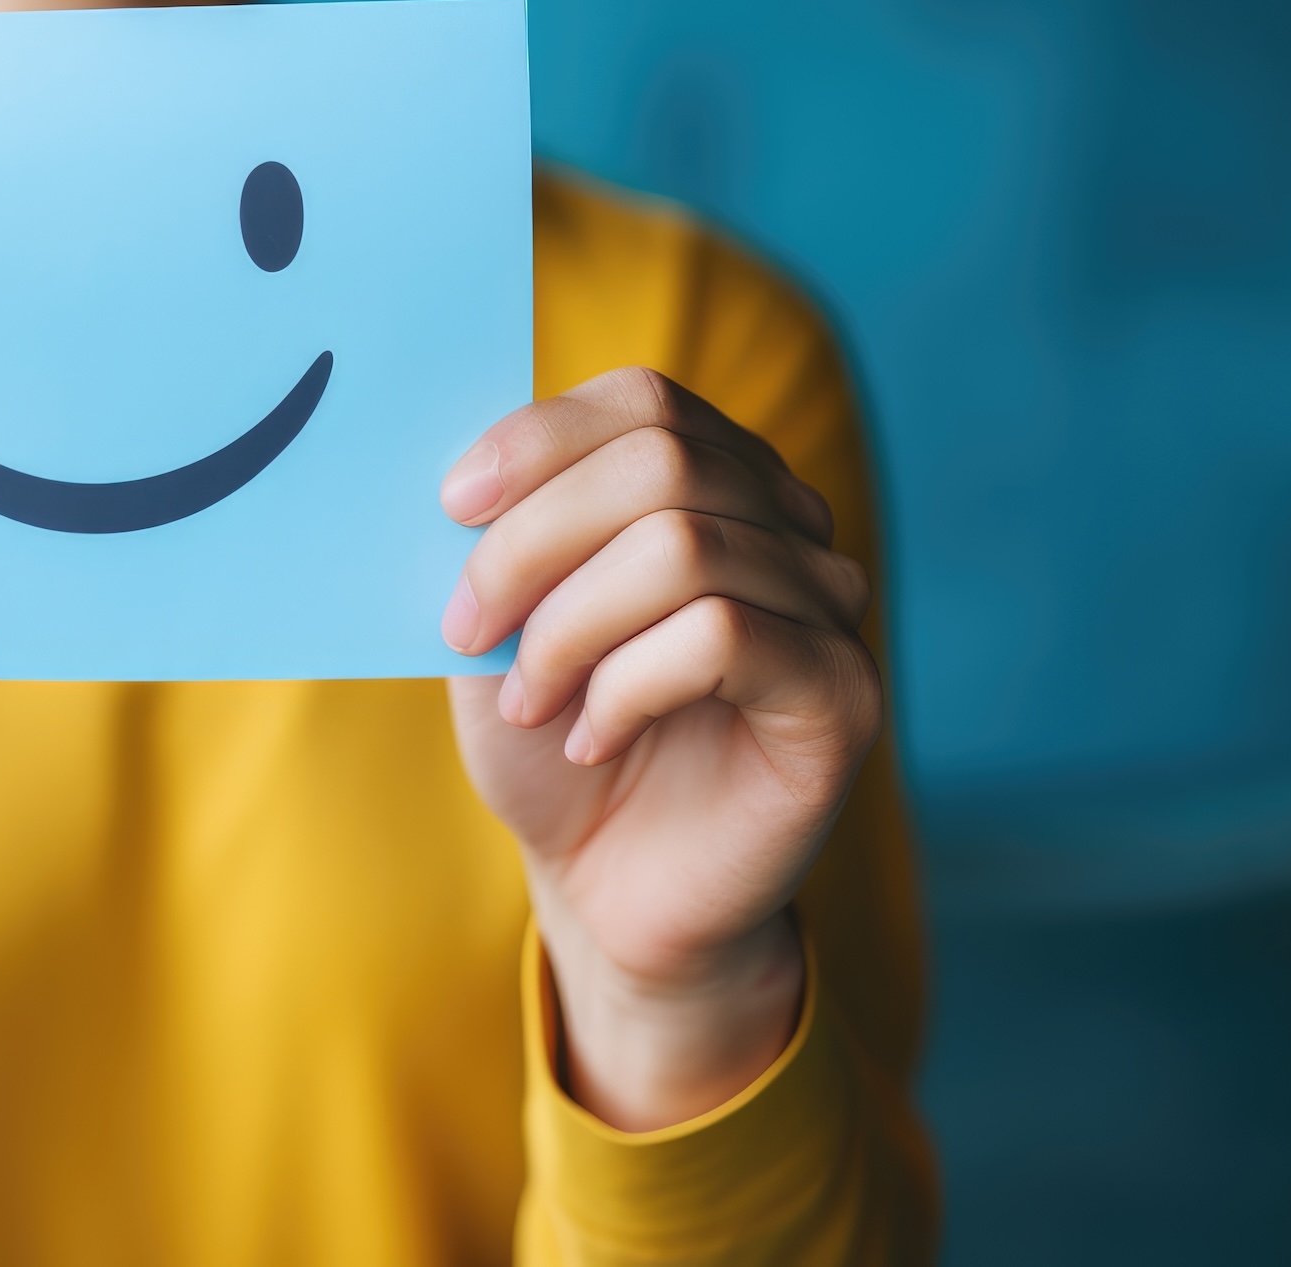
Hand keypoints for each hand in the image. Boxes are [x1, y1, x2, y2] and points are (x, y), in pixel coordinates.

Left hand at [439, 368, 880, 1129]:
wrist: (610, 890)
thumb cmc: (553, 746)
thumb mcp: (498, 629)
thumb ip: (495, 544)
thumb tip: (463, 473)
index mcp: (712, 484)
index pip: (644, 401)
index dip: (540, 439)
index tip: (449, 506)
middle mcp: (787, 528)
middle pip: (662, 462)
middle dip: (532, 542)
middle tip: (465, 630)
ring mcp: (828, 608)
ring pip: (685, 548)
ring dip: (569, 627)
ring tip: (528, 699)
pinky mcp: (841, 696)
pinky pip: (722, 637)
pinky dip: (625, 685)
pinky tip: (592, 739)